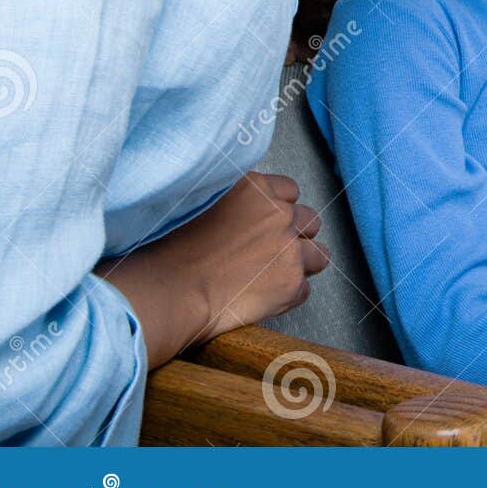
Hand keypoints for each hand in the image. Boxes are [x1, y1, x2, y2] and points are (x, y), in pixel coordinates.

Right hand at [95, 172, 329, 366]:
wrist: (167, 290)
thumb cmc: (169, 249)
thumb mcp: (200, 199)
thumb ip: (233, 198)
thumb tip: (244, 208)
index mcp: (256, 187)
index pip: (289, 191)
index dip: (277, 209)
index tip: (264, 225)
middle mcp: (278, 214)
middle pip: (309, 220)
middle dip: (295, 235)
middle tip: (270, 252)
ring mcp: (289, 249)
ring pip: (318, 255)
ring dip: (302, 264)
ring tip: (275, 277)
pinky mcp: (291, 283)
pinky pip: (305, 289)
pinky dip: (288, 295)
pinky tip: (263, 300)